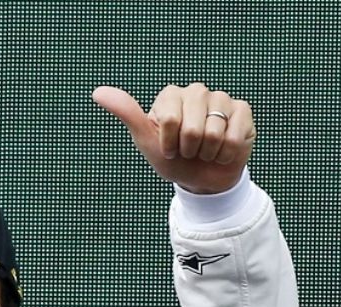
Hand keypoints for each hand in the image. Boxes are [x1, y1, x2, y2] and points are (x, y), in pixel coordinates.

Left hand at [92, 83, 255, 194]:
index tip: (168, 147)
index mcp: (170, 95)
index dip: (169, 144)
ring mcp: (221, 98)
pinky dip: (226, 153)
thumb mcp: (145, 139)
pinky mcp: (242, 110)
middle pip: (192, 129)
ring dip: (208, 153)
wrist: (202, 179)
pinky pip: (234, 137)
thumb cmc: (172, 158)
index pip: (169, 121)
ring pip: (214, 134)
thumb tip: (97, 92)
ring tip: (205, 149)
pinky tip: (222, 149)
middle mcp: (196, 92)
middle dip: (189, 149)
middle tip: (189, 150)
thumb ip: (126, 113)